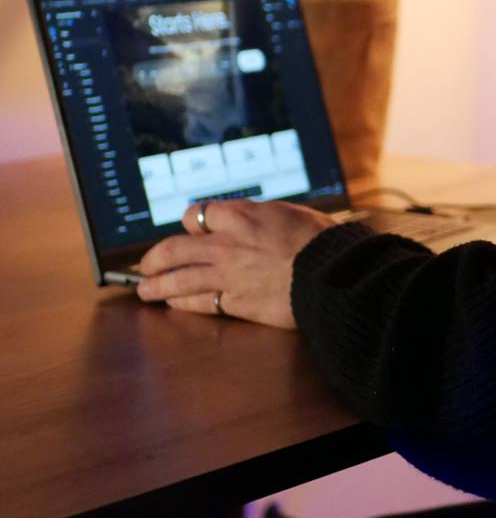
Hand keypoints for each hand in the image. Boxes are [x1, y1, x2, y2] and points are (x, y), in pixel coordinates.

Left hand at [136, 198, 335, 327]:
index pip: (196, 214)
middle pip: (175, 249)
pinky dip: (184, 303)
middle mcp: (226, 244)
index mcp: (240, 215)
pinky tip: (175, 304)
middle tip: (144, 265)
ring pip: (179, 279)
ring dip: (157, 285)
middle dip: (155, 258)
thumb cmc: (318, 239)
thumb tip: (249, 221)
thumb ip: (259, 218)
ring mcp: (228, 275)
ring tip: (144, 290)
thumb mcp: (286, 213)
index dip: (192, 222)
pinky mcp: (236, 303)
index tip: (192, 228)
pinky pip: (200, 303)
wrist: (330, 272)